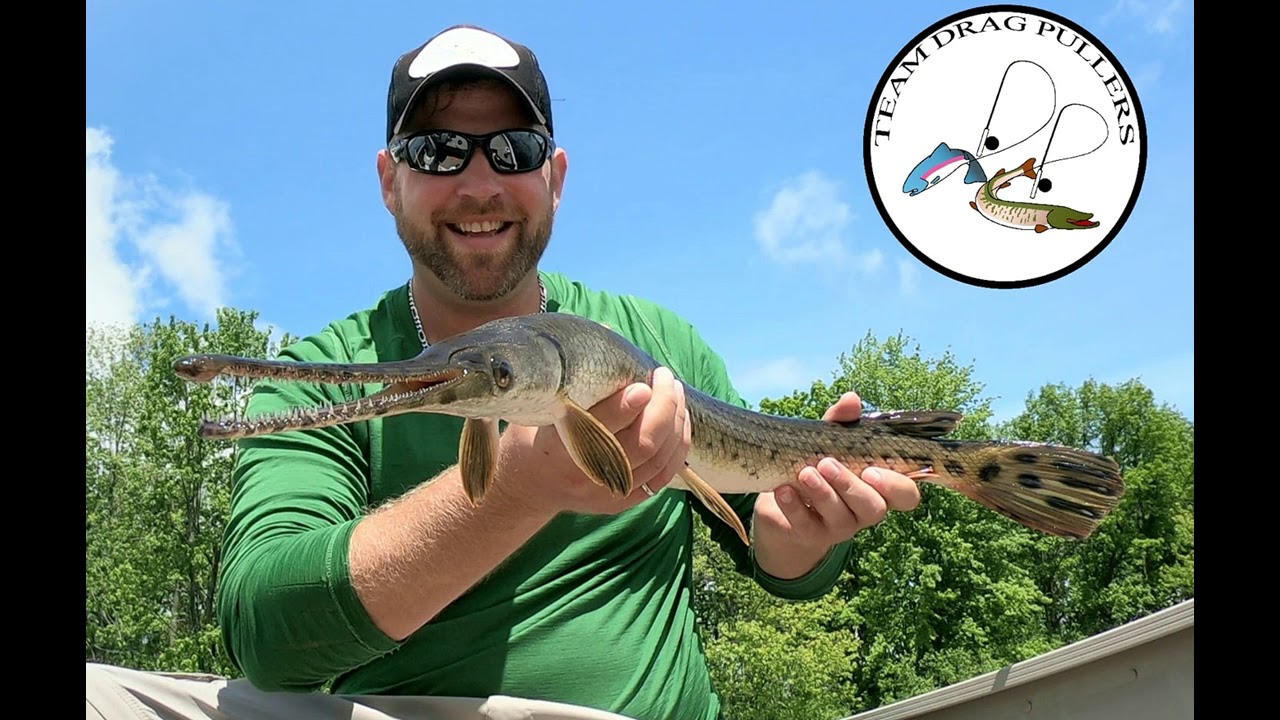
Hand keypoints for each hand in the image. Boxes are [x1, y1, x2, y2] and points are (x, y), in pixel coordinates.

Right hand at [490, 366, 691, 515]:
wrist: (527, 486)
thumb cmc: (534, 433)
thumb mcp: (540, 404)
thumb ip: (572, 372)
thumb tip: (608, 331)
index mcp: (558, 448)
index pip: (601, 427)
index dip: (628, 406)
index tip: (645, 383)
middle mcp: (584, 474)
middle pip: (641, 444)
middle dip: (664, 408)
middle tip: (666, 378)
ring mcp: (606, 491)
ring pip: (658, 459)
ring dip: (676, 422)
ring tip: (676, 392)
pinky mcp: (621, 501)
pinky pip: (663, 476)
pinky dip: (678, 447)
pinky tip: (681, 422)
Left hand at [751, 392, 921, 576]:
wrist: (782, 497)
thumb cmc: (816, 464)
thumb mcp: (827, 440)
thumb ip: (840, 422)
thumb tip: (852, 399)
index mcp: (879, 487)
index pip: (906, 495)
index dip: (895, 486)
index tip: (871, 469)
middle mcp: (865, 510)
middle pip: (874, 508)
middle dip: (851, 486)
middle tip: (827, 463)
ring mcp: (840, 526)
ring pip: (841, 518)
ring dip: (822, 494)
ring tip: (804, 472)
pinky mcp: (811, 536)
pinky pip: (806, 525)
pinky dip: (794, 506)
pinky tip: (782, 490)